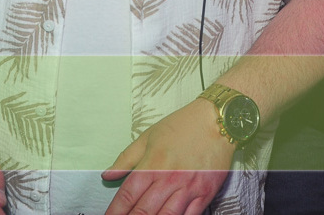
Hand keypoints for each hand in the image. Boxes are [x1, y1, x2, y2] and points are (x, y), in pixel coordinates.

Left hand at [102, 99, 234, 214]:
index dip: (115, 211)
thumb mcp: (150, 136)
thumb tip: (107, 176)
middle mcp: (169, 178)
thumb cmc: (183, 125)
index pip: (127, 195)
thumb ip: (126, 158)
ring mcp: (188, 188)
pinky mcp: (205, 193)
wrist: (217, 119)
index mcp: (152, 164)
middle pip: (143, 211)